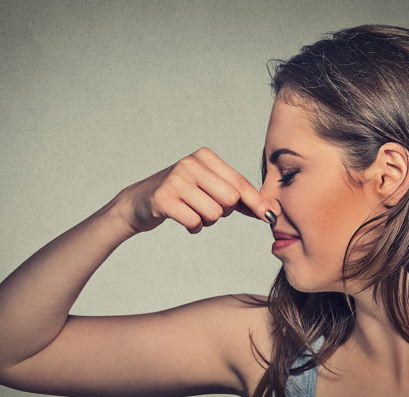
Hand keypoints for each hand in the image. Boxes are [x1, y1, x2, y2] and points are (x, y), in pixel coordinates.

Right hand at [114, 146, 277, 234]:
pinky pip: (195, 223)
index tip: (269, 216)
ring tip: (192, 211)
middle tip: (206, 207)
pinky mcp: (163, 199)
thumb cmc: (182, 195)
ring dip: (206, 221)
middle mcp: (190, 163)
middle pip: (229, 200)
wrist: (139, 202)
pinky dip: (193, 227)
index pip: (239, 183)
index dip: (256, 202)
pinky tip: (182, 219)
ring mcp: (175, 179)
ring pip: (214, 214)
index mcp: (205, 156)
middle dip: (223, 212)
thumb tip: (268, 210)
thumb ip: (237, 196)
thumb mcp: (209, 188)